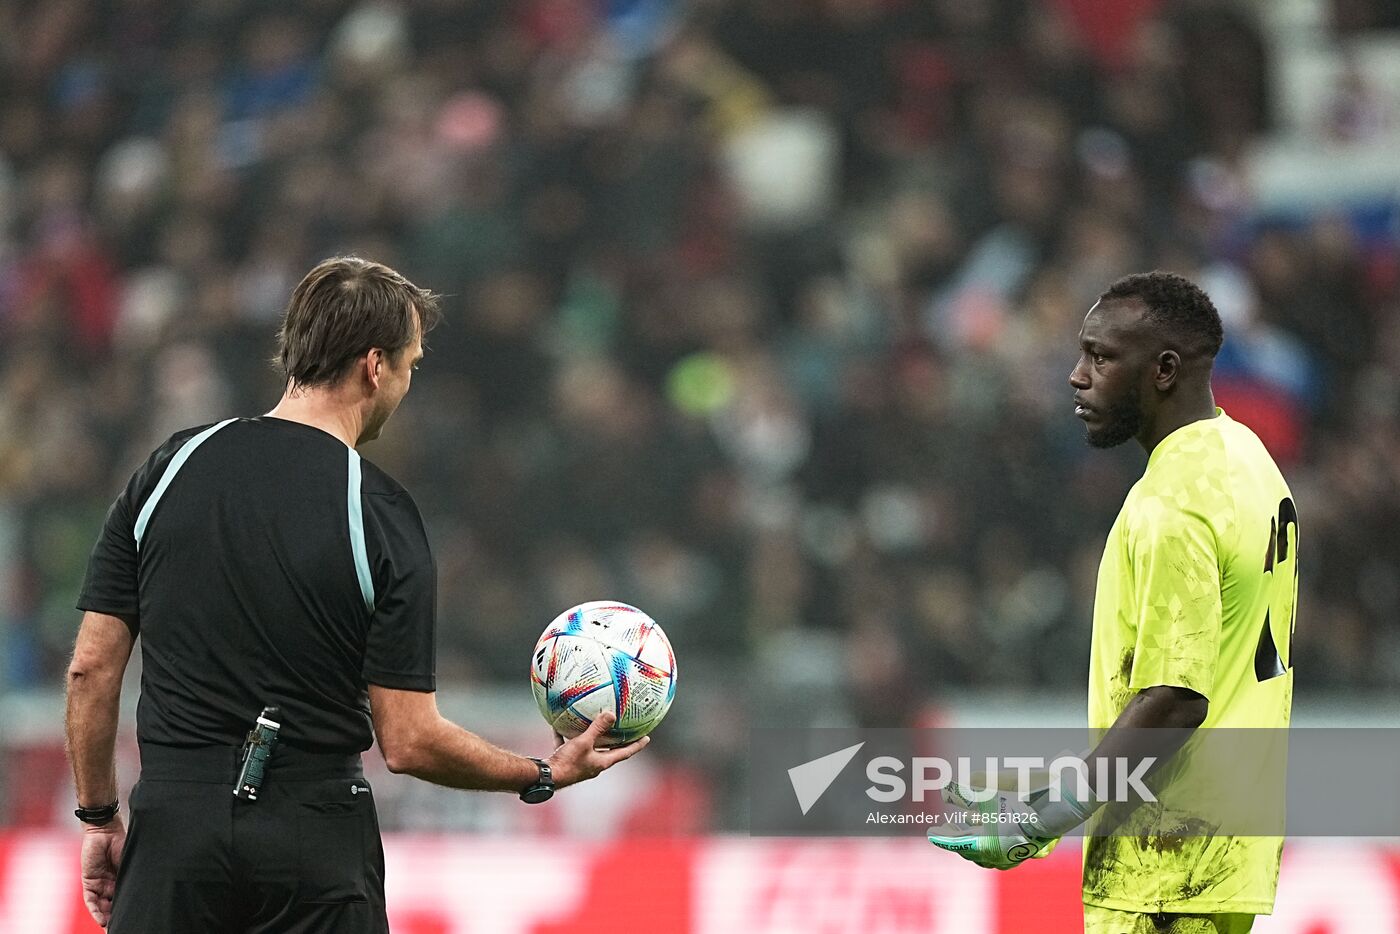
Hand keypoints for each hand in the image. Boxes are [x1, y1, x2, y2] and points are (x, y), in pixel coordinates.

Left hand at [80, 818, 125, 926]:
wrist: (106, 830)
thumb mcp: (131, 862)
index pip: (124, 898)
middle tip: (121, 925)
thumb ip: (132, 877)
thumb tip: (144, 892)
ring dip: (105, 917)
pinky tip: (101, 919)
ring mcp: (99, 884)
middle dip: (116, 917)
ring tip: (111, 926)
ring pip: (101, 905)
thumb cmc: (122, 841)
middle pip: (112, 905)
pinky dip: (96, 910)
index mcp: (122, 879)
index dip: (127, 908)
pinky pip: (91, 900)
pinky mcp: (89, 882)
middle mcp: (110, 884)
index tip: (133, 917)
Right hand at [546, 712, 648, 787]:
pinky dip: (568, 737)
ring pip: (590, 748)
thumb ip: (597, 728)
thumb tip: (611, 714)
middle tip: (626, 729)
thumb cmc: (568, 762)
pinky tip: (561, 726)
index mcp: (602, 762)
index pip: (625, 753)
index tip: (646, 738)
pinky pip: (570, 746)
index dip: (636, 745)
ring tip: (595, 724)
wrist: (546, 777)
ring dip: (593, 737)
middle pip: (610, 751)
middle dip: (617, 740)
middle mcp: (593, 764)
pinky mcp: (567, 761)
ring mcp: (580, 764)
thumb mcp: (584, 742)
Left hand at [927, 783, 1059, 870]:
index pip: (956, 843)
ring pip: (983, 854)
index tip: (930, 832)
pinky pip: (997, 853)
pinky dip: (986, 842)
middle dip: (955, 837)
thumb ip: (965, 794)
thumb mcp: (989, 793)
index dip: (942, 837)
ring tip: (962, 825)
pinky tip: (984, 829)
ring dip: (970, 840)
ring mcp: (1010, 857)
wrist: (1055, 808)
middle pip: (968, 849)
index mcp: (986, 846)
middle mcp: (997, 856)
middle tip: (944, 827)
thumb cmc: (1020, 800)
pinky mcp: (1021, 852)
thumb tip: (946, 790)